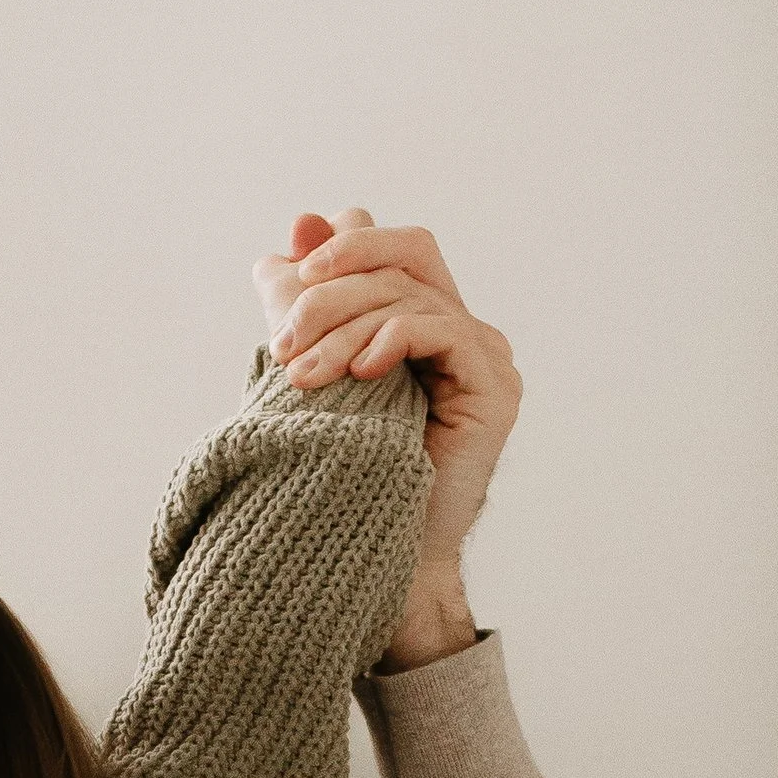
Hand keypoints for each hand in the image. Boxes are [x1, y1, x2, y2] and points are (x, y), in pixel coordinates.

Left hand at [254, 210, 519, 669]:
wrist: (379, 555)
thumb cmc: (345, 469)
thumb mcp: (316, 365)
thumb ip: (311, 295)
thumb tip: (300, 223)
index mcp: (430, 320)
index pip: (398, 250)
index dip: (347, 247)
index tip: (287, 275)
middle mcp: (467, 331)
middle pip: (407, 261)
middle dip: (333, 291)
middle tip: (282, 340)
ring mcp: (488, 359)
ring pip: (414, 299)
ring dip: (344, 330)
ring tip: (302, 375)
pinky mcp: (495, 390)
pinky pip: (445, 332)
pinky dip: (395, 340)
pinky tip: (360, 374)